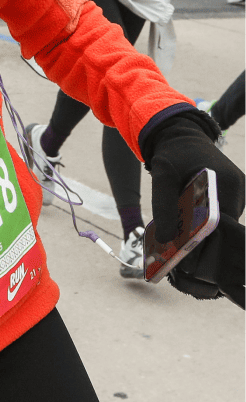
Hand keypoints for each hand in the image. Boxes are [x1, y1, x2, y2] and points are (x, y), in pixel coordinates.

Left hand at [149, 122, 245, 307]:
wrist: (181, 134)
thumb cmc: (172, 153)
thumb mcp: (162, 174)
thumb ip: (163, 204)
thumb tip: (166, 239)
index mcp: (226, 183)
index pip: (222, 225)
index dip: (205, 246)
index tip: (186, 262)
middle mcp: (238, 192)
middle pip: (225, 232)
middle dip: (204, 249)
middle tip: (181, 267)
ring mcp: (237, 197)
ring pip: (223, 230)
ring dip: (204, 242)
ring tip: (180, 259)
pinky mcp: (230, 200)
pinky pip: (220, 223)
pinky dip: (204, 233)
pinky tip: (186, 243)